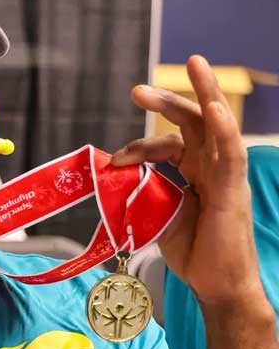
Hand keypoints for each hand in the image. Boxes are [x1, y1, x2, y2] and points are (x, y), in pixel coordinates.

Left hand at [112, 55, 262, 307]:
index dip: (139, 146)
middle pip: (194, 123)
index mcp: (198, 172)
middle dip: (168, 102)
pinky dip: (223, 128)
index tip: (114, 160)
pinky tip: (214, 107)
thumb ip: (143, 194)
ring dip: (204, 93)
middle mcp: (214, 168)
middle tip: (137, 89)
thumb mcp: (160, 216)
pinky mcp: (233, 191)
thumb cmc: (194, 252)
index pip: (169, 144)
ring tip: (194, 63)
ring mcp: (226, 177)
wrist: (216, 285)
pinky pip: (231, 154)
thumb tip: (115, 180)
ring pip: (218, 125)